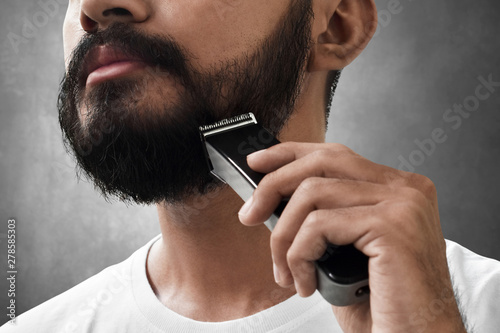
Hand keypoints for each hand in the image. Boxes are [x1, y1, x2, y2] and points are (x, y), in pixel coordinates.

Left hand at [237, 142, 466, 332]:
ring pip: (313, 193)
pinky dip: (299, 255)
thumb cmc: (381, 304)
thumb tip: (273, 197)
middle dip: (273, 186)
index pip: (335, 154)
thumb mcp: (343, 249)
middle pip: (321, 163)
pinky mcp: (393, 225)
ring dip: (284, 236)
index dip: (291, 153)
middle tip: (249, 215)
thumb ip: (321, 215)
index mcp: (397, 189)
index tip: (258, 162)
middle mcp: (405, 188)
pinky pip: (319, 225)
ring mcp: (402, 203)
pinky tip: (306, 283)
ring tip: (286, 272)